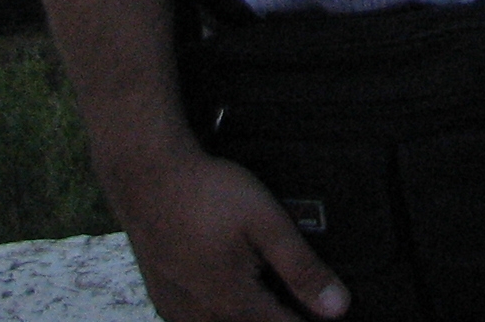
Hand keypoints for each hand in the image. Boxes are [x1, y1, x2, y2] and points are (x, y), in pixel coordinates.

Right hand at [110, 139, 349, 321]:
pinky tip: (230, 297)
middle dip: (276, 318)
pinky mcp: (163, 299)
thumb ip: (301, 267)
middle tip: (300, 303)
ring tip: (269, 298)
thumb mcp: (266, 221)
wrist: (147, 176)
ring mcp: (177, 312)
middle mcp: (202, 317)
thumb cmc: (207, 192)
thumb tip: (338, 307)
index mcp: (233, 302)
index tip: (329, 318)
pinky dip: (221, 314)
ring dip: (249, 317)